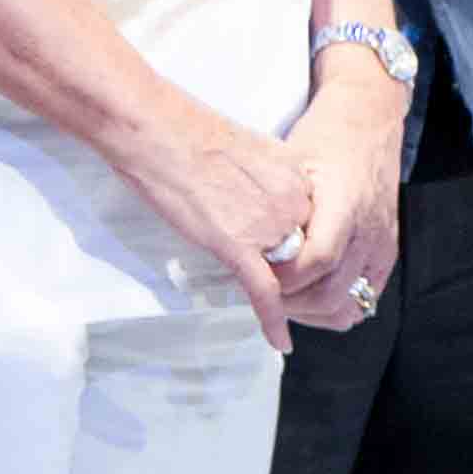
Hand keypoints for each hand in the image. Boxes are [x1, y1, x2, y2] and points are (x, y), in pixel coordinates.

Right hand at [117, 95, 311, 352]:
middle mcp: (292, 204)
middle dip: (284, 263)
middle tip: (263, 264)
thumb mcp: (253, 151)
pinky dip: (273, 321)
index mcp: (298, 178)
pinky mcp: (237, 246)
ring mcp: (267, 227)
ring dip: (280, 290)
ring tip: (273, 303)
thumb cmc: (193, 135)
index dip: (296, 242)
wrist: (161, 132)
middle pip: (299, 250)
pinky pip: (264, 293)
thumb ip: (270, 180)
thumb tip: (266, 198)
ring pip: (284, 272)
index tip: (291, 253)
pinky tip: (280, 341)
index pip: (311, 225)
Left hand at [270, 80, 406, 330]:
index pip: (315, 261)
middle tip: (261, 290)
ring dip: (310, 311)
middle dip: (289, 301)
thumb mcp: (291, 163)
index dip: (282, 278)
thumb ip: (274, 209)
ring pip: (346, 307)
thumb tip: (243, 249)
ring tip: (282, 296)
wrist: (370, 118)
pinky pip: (363, 299)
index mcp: (346, 203)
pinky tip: (309, 294)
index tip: (256, 273)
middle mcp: (370, 230)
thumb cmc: (327, 135)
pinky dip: (334, 307)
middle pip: (329, 293)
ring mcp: (382, 245)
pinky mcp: (387, 252)